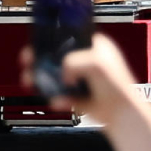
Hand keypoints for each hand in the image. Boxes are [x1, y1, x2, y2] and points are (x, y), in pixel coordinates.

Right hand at [19, 34, 137, 119]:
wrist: (121, 114)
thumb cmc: (117, 86)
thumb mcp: (95, 63)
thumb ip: (73, 61)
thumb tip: (62, 71)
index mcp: (94, 45)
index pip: (68, 36)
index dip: (51, 38)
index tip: (36, 42)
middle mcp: (87, 60)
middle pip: (57, 55)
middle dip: (39, 59)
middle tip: (28, 61)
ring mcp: (82, 78)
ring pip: (55, 75)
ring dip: (42, 79)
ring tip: (32, 81)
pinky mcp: (79, 95)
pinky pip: (60, 94)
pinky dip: (56, 98)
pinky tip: (57, 100)